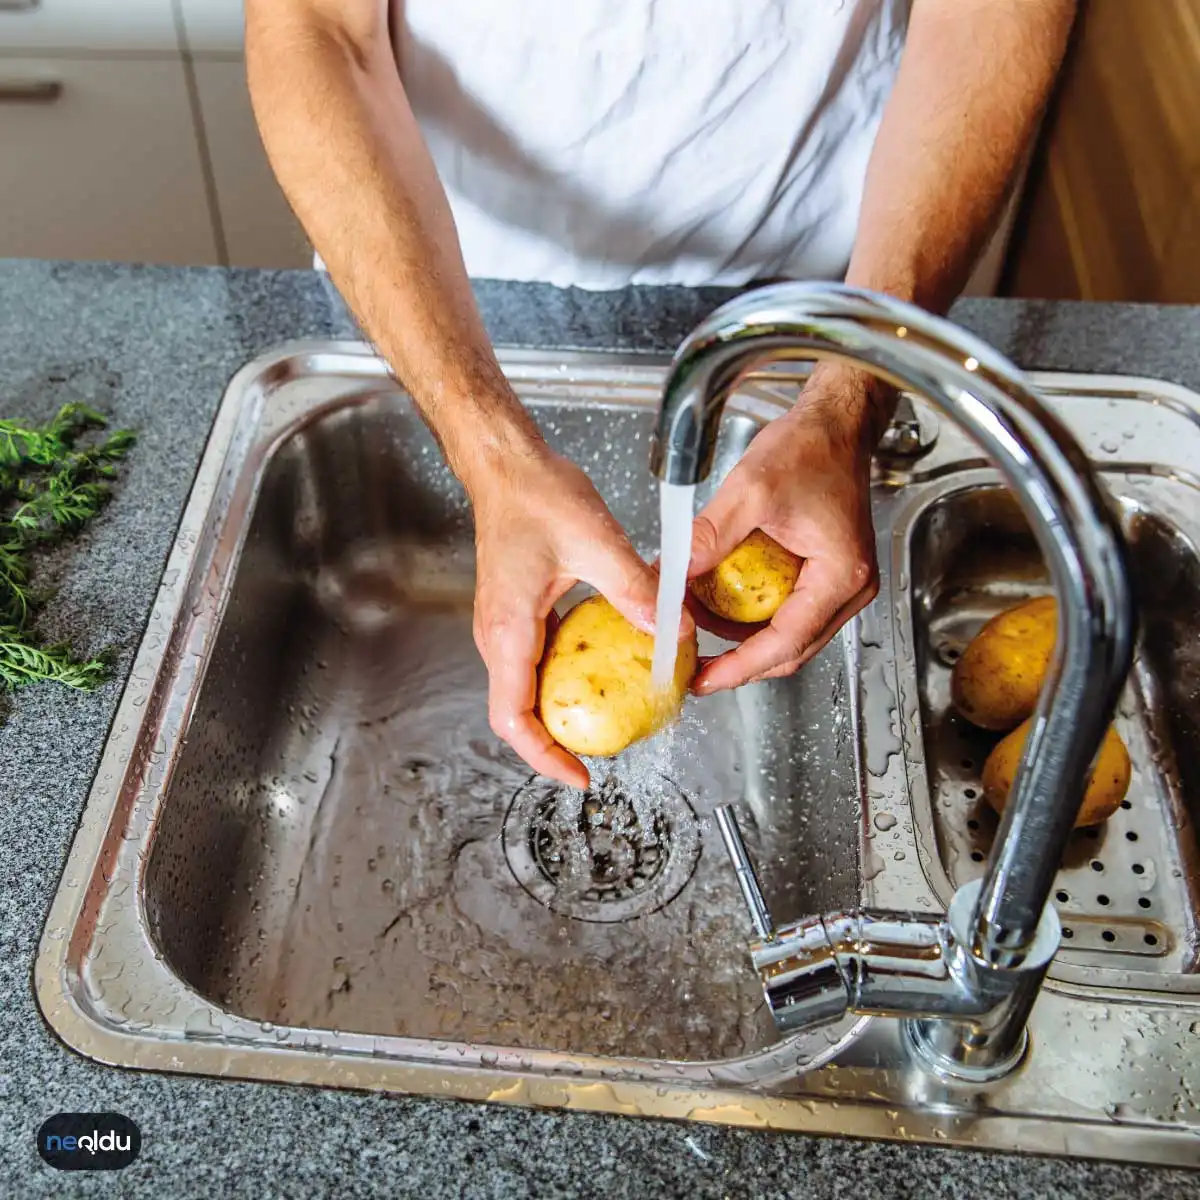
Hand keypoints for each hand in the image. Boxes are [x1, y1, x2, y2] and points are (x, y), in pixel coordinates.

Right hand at [468, 441, 692, 788]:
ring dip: (561, 713)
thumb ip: (635, 590)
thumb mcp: (595, 542)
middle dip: (557, 743)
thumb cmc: (534, 494)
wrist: (506, 465)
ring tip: (607, 720)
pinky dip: (565, 680)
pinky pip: (537, 663)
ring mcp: (505, 625)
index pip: (514, 718)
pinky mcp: (518, 613)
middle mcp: (499, 635)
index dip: (544, 757)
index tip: (580, 776)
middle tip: (603, 755)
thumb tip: (674, 630)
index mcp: (509, 629)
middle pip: (518, 714)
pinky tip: (602, 670)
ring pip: (527, 691)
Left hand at [686, 365, 887, 694]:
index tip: (704, 679)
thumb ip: (710, 537)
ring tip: (698, 629)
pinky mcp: (826, 573)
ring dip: (743, 639)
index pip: (786, 642)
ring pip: (788, 634)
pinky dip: (752, 616)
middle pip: (790, 650)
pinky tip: (718, 606)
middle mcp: (849, 588)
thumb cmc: (810, 449)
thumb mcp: (750, 491)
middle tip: (695, 666)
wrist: (834, 424)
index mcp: (840, 576)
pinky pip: (788, 611)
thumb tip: (671, 576)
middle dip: (739, 661)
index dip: (740, 667)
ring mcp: (840, 583)